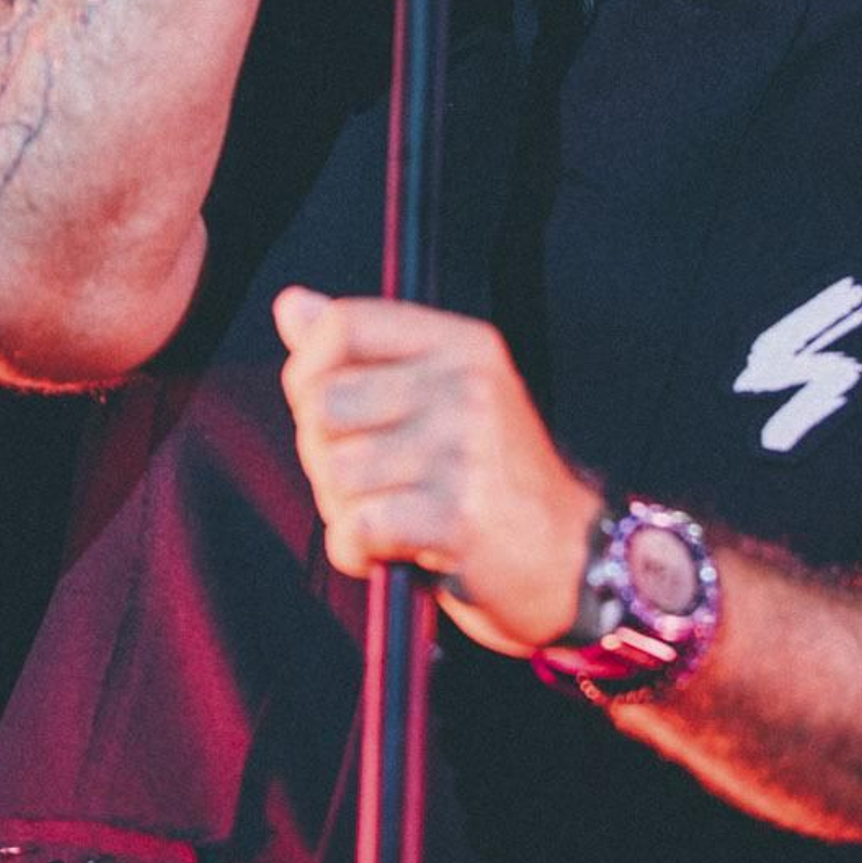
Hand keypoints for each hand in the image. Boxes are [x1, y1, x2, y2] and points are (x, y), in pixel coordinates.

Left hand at [274, 287, 599, 656]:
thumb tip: (291, 306)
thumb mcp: (442, 393)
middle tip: (365, 479)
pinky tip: (388, 551)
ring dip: (341, 508)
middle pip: (325, 401)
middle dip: (322, 451)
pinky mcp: (459, 518)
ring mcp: (465, 450)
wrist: (570, 556)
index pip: (346, 324)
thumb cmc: (493, 475)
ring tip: (386, 515)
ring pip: (334, 471)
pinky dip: (356, 550)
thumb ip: (364, 350)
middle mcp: (467, 386)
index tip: (321, 408)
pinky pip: (358, 527)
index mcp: (462, 344)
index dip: (308, 369)